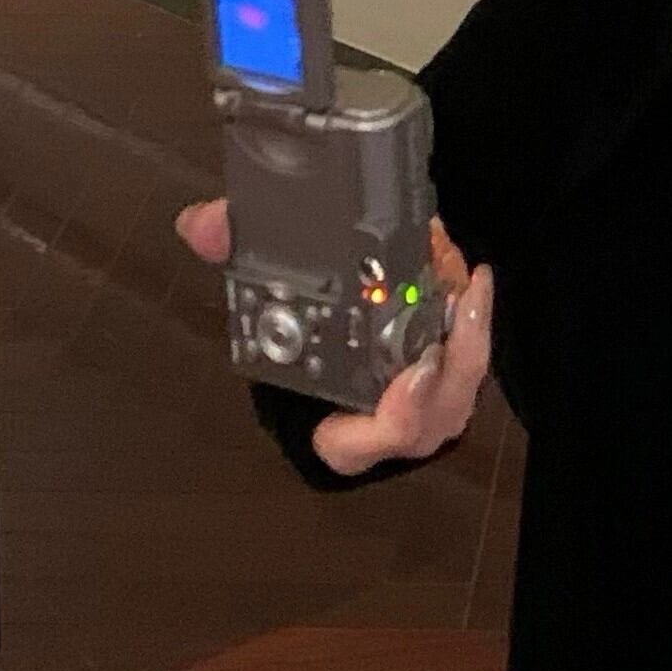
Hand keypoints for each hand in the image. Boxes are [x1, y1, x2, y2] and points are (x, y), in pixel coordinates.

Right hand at [174, 197, 495, 474]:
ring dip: (468, 335)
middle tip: (454, 304)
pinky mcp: (446, 379)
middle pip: (432, 415)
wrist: (328, 357)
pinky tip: (467, 276)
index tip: (411, 375)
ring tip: (464, 281)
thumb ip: (234, 259)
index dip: (390, 422)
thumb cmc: (297, 344)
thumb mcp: (262, 303)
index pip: (358, 445)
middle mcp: (385, 427)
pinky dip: (470, 318)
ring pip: (459, 387)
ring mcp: (423, 408)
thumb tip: (201, 225)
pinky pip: (468, 358)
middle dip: (450, 363)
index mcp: (334, 430)